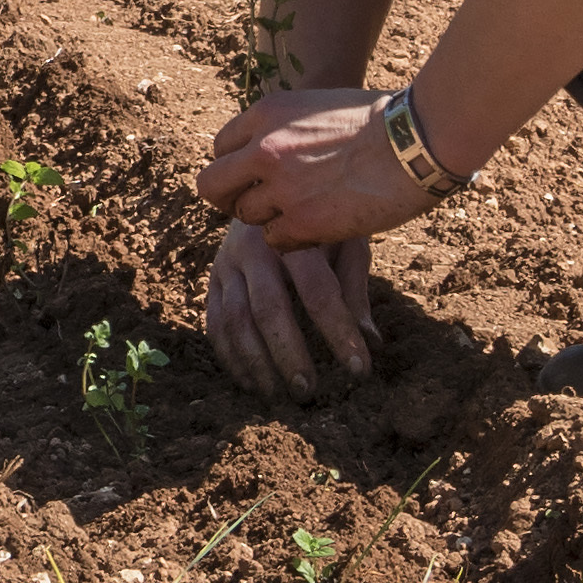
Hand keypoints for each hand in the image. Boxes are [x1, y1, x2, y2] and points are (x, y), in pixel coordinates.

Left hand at [194, 83, 438, 254]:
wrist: (415, 141)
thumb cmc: (381, 120)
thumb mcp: (318, 105)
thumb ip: (286, 127)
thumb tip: (268, 147)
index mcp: (266, 113)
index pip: (220, 147)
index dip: (236, 165)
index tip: (254, 175)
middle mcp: (263, 149)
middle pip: (212, 185)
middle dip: (229, 197)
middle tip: (254, 204)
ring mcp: (281, 188)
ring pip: (243, 217)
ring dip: (266, 219)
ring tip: (298, 214)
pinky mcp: (303, 223)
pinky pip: (273, 241)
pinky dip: (289, 240)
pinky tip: (315, 230)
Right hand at [203, 217, 376, 397]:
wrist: (270, 186)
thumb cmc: (319, 222)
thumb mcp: (345, 242)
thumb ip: (354, 289)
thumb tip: (370, 342)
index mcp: (294, 233)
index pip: (318, 292)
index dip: (339, 333)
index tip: (360, 370)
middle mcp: (253, 246)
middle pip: (268, 309)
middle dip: (288, 355)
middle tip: (308, 392)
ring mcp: (227, 262)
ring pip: (234, 319)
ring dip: (255, 363)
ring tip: (277, 395)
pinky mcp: (212, 277)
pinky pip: (214, 322)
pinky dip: (229, 357)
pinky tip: (250, 383)